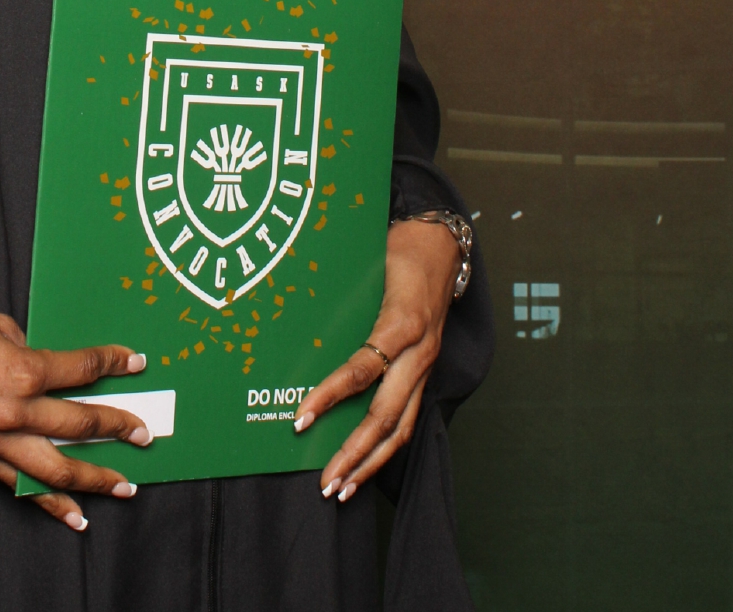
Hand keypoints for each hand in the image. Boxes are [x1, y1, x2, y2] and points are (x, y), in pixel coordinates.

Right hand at [0, 290, 151, 530]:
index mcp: (21, 370)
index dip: (113, 363)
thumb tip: (51, 368)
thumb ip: (29, 350)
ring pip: (56, 469)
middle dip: (116, 427)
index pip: (81, 370)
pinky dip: (49, 503)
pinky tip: (75, 516)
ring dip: (95, 479)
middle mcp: (12, 412)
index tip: (136, 362)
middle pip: (78, 425)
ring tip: (125, 486)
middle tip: (143, 433)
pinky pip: (19, 485)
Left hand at [293, 218, 459, 500]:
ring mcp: (426, 365)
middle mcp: (418, 352)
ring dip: (371, 462)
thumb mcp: (369, 262)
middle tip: (325, 482)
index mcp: (401, 322)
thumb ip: (339, 293)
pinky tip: (365, 464)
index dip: (329, 396)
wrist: (443, 244)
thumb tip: (289, 317)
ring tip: (343, 489)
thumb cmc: (398, 248)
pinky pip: (409, 417)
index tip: (300, 419)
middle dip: (354, 453)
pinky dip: (387, 446)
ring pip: (402, 428)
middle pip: (385, 415)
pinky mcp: (427, 371)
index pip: (361, 369)